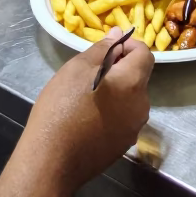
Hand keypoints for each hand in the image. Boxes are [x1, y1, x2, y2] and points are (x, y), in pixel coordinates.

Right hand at [25, 28, 153, 194]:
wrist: (51, 161)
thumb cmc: (62, 108)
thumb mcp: (77, 68)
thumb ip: (103, 49)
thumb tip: (119, 35)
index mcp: (133, 83)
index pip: (144, 53)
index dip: (127, 46)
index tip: (105, 52)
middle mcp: (141, 106)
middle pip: (138, 77)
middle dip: (119, 70)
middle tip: (89, 75)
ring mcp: (133, 130)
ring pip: (130, 99)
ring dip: (115, 92)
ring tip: (85, 98)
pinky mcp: (122, 147)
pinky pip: (122, 119)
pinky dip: (111, 112)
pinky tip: (87, 119)